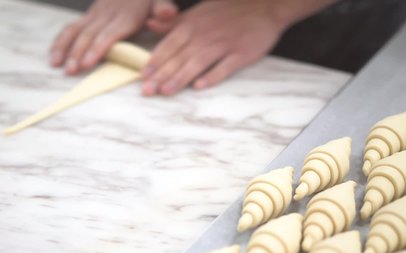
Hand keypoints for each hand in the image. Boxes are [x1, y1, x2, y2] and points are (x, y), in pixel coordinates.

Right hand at [50, 0, 177, 74]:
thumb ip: (163, 8)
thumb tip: (167, 13)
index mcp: (125, 17)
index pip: (108, 34)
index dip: (97, 49)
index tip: (88, 63)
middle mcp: (106, 16)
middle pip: (89, 36)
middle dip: (78, 53)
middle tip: (70, 71)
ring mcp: (95, 15)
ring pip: (76, 32)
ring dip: (65, 48)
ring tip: (57, 66)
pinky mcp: (88, 16)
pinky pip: (70, 28)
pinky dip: (60, 42)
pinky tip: (53, 56)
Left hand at [141, 0, 287, 95]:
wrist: (264, 6)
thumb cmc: (227, 11)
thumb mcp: (197, 12)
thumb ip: (173, 22)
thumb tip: (149, 25)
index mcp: (192, 25)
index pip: (169, 45)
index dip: (155, 61)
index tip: (142, 77)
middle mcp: (205, 35)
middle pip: (179, 57)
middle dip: (162, 74)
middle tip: (147, 91)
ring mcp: (224, 44)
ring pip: (198, 62)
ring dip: (181, 77)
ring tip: (166, 92)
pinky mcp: (242, 53)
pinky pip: (225, 66)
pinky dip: (213, 75)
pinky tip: (200, 86)